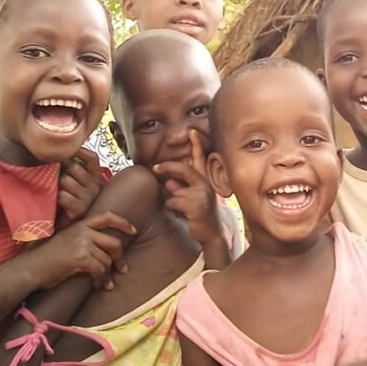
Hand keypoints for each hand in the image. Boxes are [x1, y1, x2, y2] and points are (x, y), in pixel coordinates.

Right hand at [31, 211, 134, 289]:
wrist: (31, 268)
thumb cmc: (48, 258)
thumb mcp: (67, 239)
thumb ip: (84, 238)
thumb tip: (105, 247)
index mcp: (80, 224)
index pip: (107, 216)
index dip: (123, 223)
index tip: (133, 230)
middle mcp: (82, 231)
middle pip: (113, 242)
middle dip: (120, 258)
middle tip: (122, 268)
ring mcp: (82, 243)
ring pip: (107, 260)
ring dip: (108, 274)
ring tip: (105, 282)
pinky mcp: (80, 258)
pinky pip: (100, 270)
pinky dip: (102, 280)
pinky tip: (99, 285)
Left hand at [56, 148, 103, 224]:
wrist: (71, 232)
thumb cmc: (70, 204)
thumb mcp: (78, 185)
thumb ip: (75, 170)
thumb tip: (63, 152)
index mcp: (97, 179)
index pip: (92, 158)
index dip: (80, 152)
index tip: (68, 152)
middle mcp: (95, 187)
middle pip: (74, 168)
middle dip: (62, 172)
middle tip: (57, 180)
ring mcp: (88, 199)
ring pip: (66, 180)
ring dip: (58, 186)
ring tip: (57, 193)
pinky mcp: (79, 210)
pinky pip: (63, 195)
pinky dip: (57, 198)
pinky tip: (58, 203)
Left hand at [152, 130, 222, 245]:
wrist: (211, 234)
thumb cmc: (199, 214)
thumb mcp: (192, 197)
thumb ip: (181, 186)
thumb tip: (168, 182)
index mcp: (205, 180)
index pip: (200, 159)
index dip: (196, 144)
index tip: (191, 131)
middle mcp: (205, 184)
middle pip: (183, 169)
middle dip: (167, 167)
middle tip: (155, 167)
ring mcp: (202, 194)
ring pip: (174, 190)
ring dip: (172, 200)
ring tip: (182, 210)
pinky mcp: (196, 206)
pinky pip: (173, 201)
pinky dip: (173, 208)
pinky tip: (182, 215)